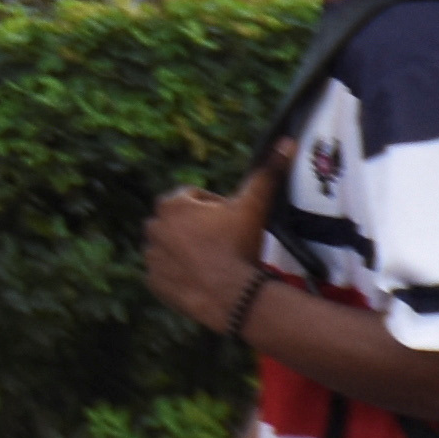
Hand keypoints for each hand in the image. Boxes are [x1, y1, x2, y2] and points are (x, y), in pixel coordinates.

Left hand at [140, 168, 273, 330]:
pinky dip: (179, 273)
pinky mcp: (152, 281)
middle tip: (223, 242)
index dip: (215, 209)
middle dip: (197, 228)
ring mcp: (151, 256)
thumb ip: (267, 173)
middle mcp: (153, 227)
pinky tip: (201, 277)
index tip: (230, 223)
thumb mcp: (253, 205)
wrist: (231, 295)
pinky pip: (166, 272)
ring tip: (213, 260)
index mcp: (170, 204)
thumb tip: (287, 142)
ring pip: (171, 246)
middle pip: (180, 222)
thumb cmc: (239, 245)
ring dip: (186, 250)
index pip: (193, 199)